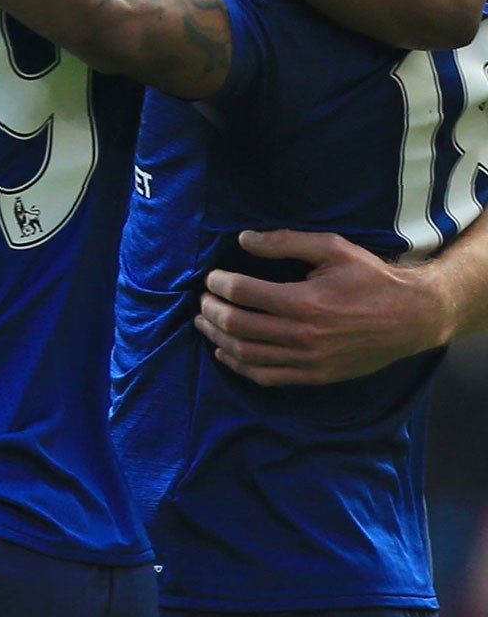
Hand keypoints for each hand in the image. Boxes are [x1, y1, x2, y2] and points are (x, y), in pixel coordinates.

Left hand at [194, 229, 452, 385]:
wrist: (412, 318)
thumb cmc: (372, 279)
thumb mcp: (333, 249)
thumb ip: (285, 242)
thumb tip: (243, 239)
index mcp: (305, 301)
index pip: (243, 293)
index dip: (219, 284)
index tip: (212, 278)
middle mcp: (303, 334)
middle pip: (238, 324)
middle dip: (212, 310)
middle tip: (203, 299)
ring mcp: (309, 360)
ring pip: (246, 354)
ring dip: (217, 337)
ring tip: (204, 323)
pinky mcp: (315, 376)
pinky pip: (266, 377)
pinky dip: (239, 366)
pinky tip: (224, 352)